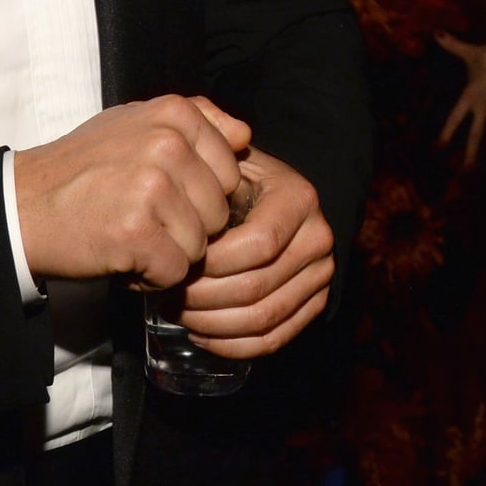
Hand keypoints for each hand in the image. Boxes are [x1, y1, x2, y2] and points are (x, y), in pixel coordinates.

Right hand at [14, 96, 248, 288]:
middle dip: (186, 227)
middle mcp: (166, 144)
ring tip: (130, 234)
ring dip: (168, 253)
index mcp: (173, 114)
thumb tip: (246, 135)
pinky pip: (175, 272)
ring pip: (200, 245)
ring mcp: (152, 187)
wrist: (22, 205)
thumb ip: (196, 120)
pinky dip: (150, 277)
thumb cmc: (82, 168)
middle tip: (142, 217)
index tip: (162, 193)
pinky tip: (122, 255)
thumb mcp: (136, 123)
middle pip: (218, 211)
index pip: (230, 171)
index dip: (200, 193)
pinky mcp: (137, 233)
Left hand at [171, 147, 333, 358]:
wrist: (274, 201)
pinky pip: (273, 339)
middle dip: (203, 296)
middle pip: (257, 286)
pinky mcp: (314, 305)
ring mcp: (320, 276)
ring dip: (211, 323)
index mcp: (300, 200)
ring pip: (263, 318)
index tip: (177, 257)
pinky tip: (199, 332)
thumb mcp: (227, 156)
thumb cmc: (238, 179)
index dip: (212, 260)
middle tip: (165, 292)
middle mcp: (319, 239)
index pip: (258, 244)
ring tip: (176, 310)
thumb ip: (214, 141)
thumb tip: (202, 145)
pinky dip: (231, 345)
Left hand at [435, 34, 485, 167]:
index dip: (447, 132)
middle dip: (470, 154)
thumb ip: (452, 45)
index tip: (439, 148)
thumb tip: (435, 33)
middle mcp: (485, 108)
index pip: (456, 118)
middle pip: (476, 135)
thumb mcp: (470, 51)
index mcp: (471, 97)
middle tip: (465, 173)